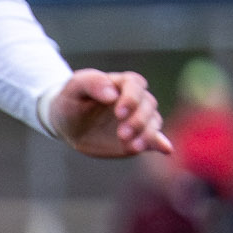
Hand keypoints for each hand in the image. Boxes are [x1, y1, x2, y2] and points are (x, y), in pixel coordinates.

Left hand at [51, 69, 170, 159]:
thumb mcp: (74, 88)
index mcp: (120, 83)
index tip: (119, 112)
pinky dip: (161, 144)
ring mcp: (138, 119)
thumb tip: (112, 93)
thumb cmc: (71, 101)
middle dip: (138, 120)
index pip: (135, 84)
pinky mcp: (138, 137)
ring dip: (146, 134)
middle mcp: (135, 100)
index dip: (131, 97)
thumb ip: (91, 83)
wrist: (67, 123)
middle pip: (148, 105)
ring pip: (153, 123)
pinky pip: (155, 139)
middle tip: (122, 133)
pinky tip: (165, 149)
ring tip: (133, 146)